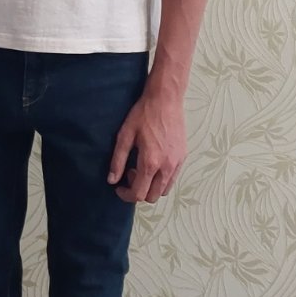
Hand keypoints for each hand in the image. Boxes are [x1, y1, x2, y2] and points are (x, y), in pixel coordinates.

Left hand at [108, 84, 186, 203]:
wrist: (166, 99)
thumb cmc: (144, 114)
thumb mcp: (125, 135)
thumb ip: (118, 160)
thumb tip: (112, 180)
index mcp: (151, 162)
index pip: (139, 193)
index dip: (126, 195)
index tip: (119, 187)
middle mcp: (167, 167)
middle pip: (152, 197)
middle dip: (138, 191)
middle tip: (130, 173)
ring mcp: (177, 163)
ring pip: (164, 190)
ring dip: (151, 186)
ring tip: (142, 168)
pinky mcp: (183, 157)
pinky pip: (172, 179)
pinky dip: (161, 179)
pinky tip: (153, 163)